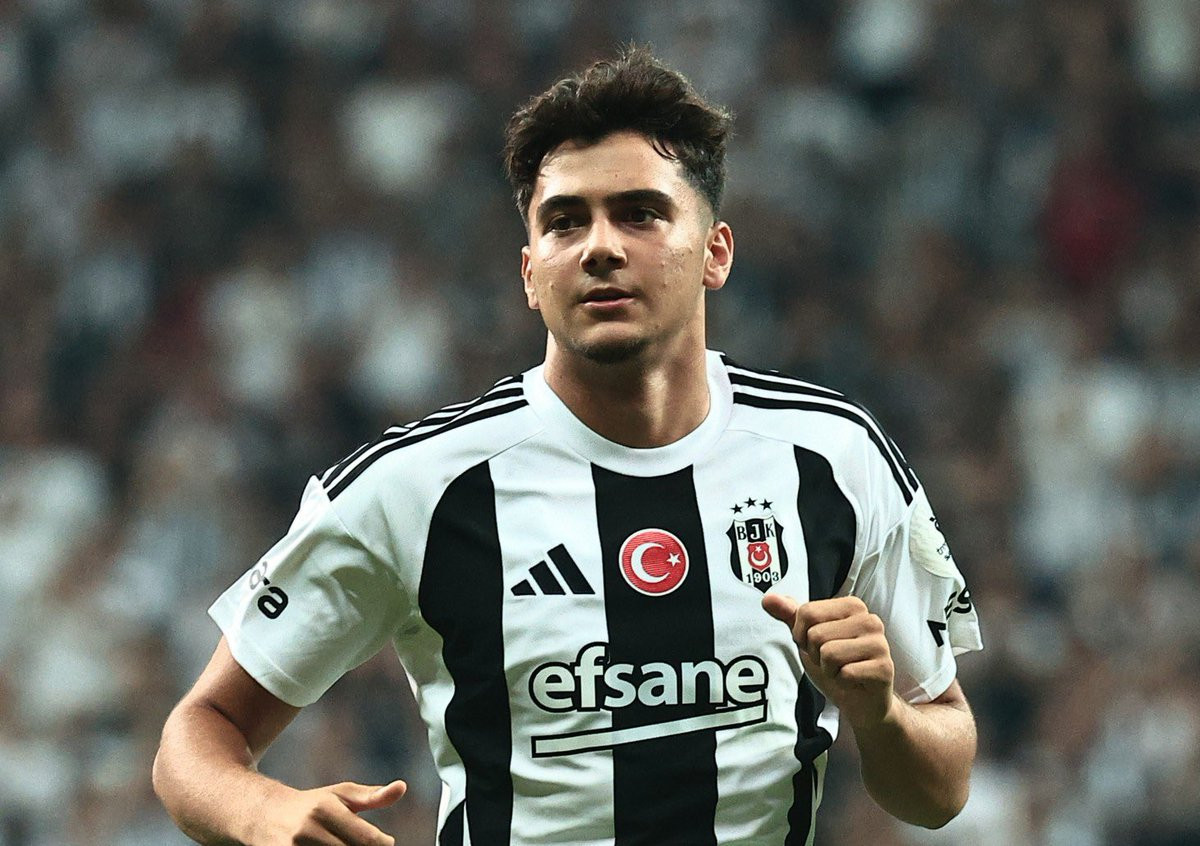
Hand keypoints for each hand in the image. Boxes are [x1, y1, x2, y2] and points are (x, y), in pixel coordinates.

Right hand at [250, 780, 406, 845]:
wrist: (264, 816)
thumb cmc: (312, 804)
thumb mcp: (340, 794)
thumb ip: (372, 796)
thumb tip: (402, 788)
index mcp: (325, 810)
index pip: (367, 839)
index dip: (384, 844)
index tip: (387, 842)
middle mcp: (308, 832)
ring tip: (349, 845)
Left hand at [762, 594, 895, 731]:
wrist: (861, 701)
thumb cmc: (835, 664)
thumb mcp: (807, 638)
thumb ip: (790, 615)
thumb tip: (767, 598)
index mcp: (852, 606)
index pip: (806, 612)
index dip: (802, 635)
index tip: (816, 645)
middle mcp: (870, 620)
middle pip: (816, 634)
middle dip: (816, 654)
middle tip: (832, 661)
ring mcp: (879, 643)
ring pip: (829, 653)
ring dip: (828, 669)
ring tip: (841, 670)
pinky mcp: (884, 667)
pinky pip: (845, 673)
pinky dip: (841, 681)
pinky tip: (853, 681)